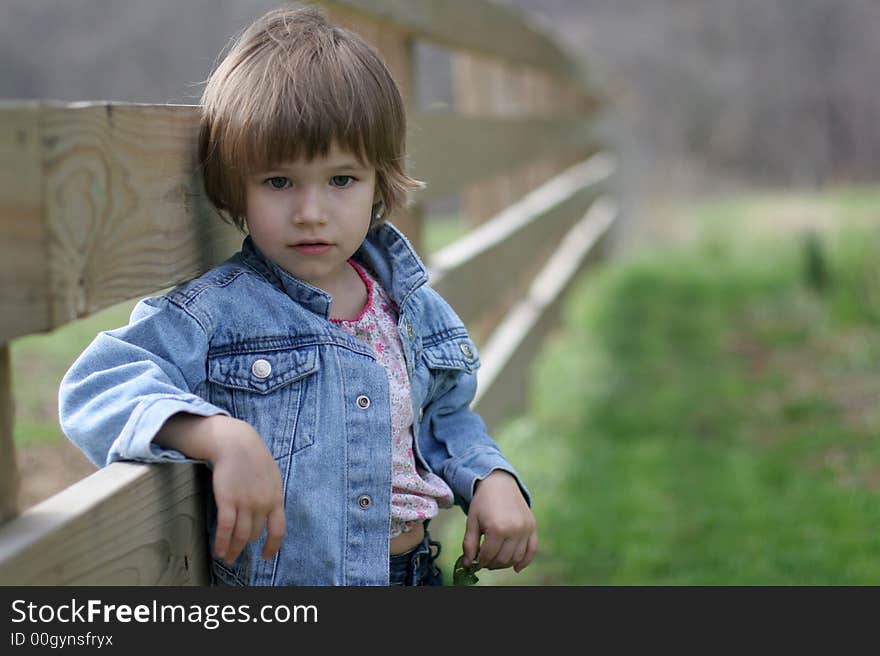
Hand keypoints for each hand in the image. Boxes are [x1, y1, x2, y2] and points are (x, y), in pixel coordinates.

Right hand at [208, 417, 285, 563]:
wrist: (236, 443)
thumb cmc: (253, 457)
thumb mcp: (272, 476)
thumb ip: (271, 495)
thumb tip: (270, 512)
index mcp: (276, 498)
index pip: (278, 530)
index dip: (272, 546)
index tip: (265, 556)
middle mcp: (262, 504)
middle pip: (254, 533)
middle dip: (246, 543)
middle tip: (237, 552)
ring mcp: (245, 503)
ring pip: (240, 536)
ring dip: (233, 549)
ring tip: (227, 556)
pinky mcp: (227, 500)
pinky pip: (225, 529)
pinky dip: (222, 542)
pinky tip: (219, 549)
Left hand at [463, 470, 536, 572]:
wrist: (499, 483)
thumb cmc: (483, 502)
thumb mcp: (472, 521)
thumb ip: (469, 544)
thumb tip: (467, 564)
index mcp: (496, 528)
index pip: (488, 556)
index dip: (480, 562)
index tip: (475, 562)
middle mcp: (514, 529)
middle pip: (502, 559)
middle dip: (491, 564)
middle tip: (485, 561)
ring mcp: (525, 529)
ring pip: (516, 558)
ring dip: (505, 564)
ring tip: (496, 559)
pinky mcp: (532, 527)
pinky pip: (532, 550)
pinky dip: (525, 561)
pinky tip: (516, 568)